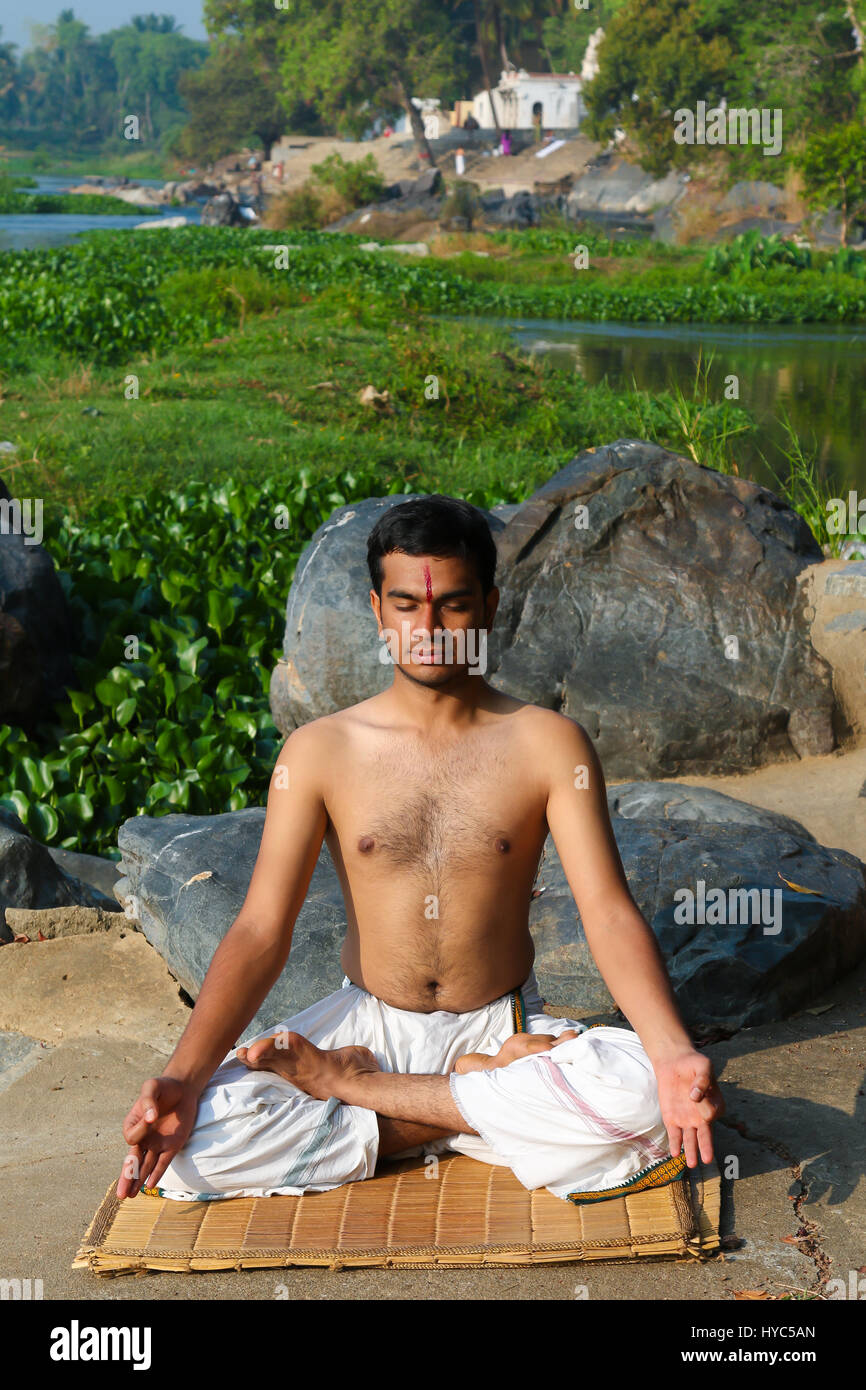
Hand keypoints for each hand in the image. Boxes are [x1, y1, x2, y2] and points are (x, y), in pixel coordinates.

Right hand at [117, 1077, 199, 1198]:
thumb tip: (150, 1118)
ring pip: (145, 1166)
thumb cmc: (163, 1087)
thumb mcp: (152, 1087)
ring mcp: (157, 1144)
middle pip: (132, 1161)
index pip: (132, 1137)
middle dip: (126, 1178)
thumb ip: (148, 1101)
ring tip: (129, 1196)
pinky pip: (163, 1163)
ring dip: (138, 1181)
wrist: (182, 1088)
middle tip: (120, 1195)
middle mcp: (143, 1138)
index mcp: (133, 1125)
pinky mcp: (172, 1146)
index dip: (141, 1130)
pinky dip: (157, 1173)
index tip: (151, 1116)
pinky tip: (151, 1185)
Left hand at [653, 1049, 723, 1167]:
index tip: (697, 1094)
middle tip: (708, 1160)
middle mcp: (702, 1117)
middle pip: (705, 1135)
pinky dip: (675, 1143)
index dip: (706, 1107)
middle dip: (706, 1147)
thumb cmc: (694, 1064)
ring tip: (691, 1164)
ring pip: (690, 1139)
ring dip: (691, 1151)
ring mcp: (687, 1119)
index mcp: (715, 1105)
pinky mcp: (672, 1118)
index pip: (712, 1112)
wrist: (675, 1063)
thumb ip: (703, 1079)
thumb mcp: (703, 1065)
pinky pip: (674, 1134)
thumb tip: (695, 1096)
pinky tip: (675, 1153)